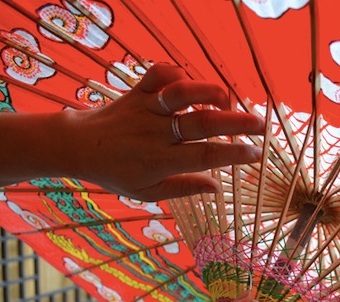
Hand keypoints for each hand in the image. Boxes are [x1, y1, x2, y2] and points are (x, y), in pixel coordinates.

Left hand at [63, 63, 264, 200]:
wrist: (77, 146)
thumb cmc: (115, 173)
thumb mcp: (147, 192)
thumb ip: (183, 188)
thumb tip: (216, 187)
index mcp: (160, 161)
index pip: (205, 156)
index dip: (234, 154)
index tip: (256, 153)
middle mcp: (157, 133)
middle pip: (202, 123)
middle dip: (236, 123)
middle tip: (261, 125)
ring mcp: (147, 109)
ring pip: (182, 93)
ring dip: (209, 92)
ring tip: (226, 101)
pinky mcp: (138, 91)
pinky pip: (158, 74)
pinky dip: (177, 71)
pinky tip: (189, 81)